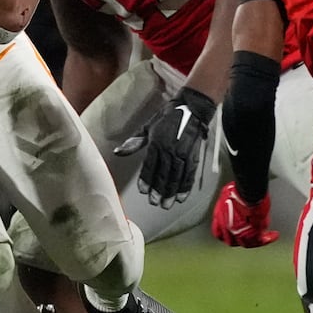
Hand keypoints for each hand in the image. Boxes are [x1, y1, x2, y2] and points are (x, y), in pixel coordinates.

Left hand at [115, 86, 216, 208]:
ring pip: (176, 177)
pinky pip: (189, 174)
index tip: (143, 191)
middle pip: (163, 174)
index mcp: (157, 143)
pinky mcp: (194, 156)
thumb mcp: (148, 127)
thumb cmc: (168, 117)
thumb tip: (118, 152)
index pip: (150, 166)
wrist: (192, 108)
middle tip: (155, 202)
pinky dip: (186, 187)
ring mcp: (183, 154)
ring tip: (167, 204)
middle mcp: (170, 150)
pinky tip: (182, 196)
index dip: (146, 180)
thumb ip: (134, 142)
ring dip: (171, 192)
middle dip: (159, 190)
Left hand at [211, 182, 277, 247]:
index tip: (231, 233)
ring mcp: (239, 232)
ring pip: (247, 243)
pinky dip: (267, 239)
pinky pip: (260, 241)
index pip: (219, 233)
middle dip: (240, 239)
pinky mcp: (253, 233)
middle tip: (249, 236)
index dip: (226, 234)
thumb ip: (229, 203)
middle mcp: (227, 227)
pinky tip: (273, 236)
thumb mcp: (227, 195)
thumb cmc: (239, 190)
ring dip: (256, 241)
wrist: (249, 192)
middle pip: (232, 241)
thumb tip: (235, 203)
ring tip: (264, 237)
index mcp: (219, 218)